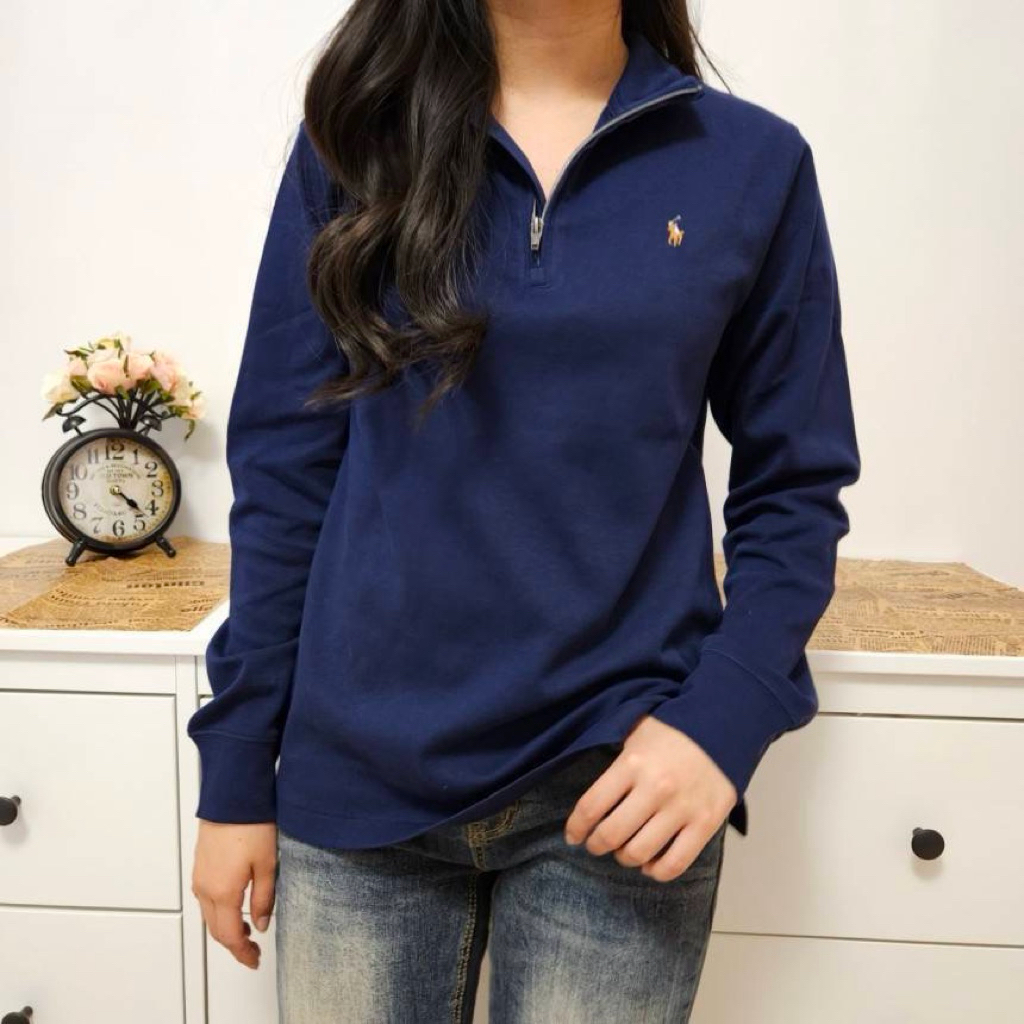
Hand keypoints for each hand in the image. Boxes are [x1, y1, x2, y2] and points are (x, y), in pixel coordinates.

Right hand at [192, 820, 277, 968]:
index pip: (229, 936)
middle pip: (215, 929)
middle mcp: (206, 888)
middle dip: (233, 945)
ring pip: (209, 915)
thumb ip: (264, 898)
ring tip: (246, 932)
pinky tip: (233, 907)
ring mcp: (200, 876)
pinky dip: (218, 912)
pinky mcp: (200, 865)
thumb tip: (259, 924)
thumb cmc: (251, 824)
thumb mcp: (267, 864)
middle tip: (251, 952)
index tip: (253, 961)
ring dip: (225, 928)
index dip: (241, 953)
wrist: (232, 796)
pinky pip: (205, 899)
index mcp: (223, 892)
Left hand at [562, 714, 736, 881]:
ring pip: (639, 853)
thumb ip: (614, 760)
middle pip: (611, 834)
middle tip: (596, 844)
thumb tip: (592, 792)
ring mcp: (682, 808)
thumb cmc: (673, 731)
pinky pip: (675, 864)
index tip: (573, 836)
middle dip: (596, 845)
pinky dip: (657, 871)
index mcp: (632, 763)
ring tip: (624, 851)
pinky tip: (650, 864)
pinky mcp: (706, 824)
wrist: (722, 726)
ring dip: (624, 858)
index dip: (576, 827)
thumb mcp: (636, 732)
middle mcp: (655, 788)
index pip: (590, 806)